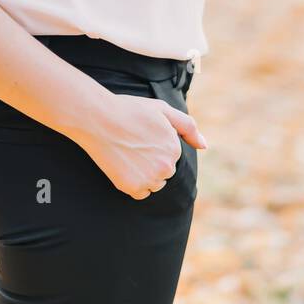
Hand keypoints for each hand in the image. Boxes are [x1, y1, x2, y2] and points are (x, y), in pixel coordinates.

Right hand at [70, 91, 206, 199]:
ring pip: (154, 184)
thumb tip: (205, 146)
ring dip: (145, 174)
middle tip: (133, 144)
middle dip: (152, 161)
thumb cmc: (130, 110)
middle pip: (164, 172)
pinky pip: (141, 193)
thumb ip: (188, 127)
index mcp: (174, 148)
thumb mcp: (162, 109)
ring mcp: (149, 180)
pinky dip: (134, 183)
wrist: (99, 119)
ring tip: (128, 153)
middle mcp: (166, 167)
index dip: (156, 144)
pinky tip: (123, 165)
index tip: (141, 134)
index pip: (171, 156)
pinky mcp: (132, 188)